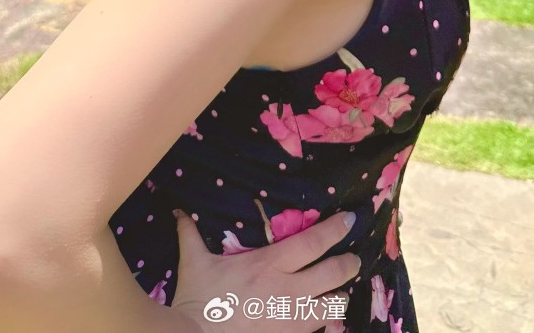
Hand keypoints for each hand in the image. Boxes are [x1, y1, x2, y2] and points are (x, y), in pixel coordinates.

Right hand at [168, 207, 359, 330]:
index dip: (336, 229)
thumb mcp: (194, 263)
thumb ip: (190, 234)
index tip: (350, 220)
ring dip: (339, 299)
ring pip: (333, 308)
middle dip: (349, 265)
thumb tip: (179, 212)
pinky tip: (326, 323)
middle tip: (354, 260)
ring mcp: (291, 321)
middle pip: (333, 274)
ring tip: (340, 294)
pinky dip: (326, 327)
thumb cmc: (198, 301)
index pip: (313, 242)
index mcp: (269, 265)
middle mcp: (288, 290)